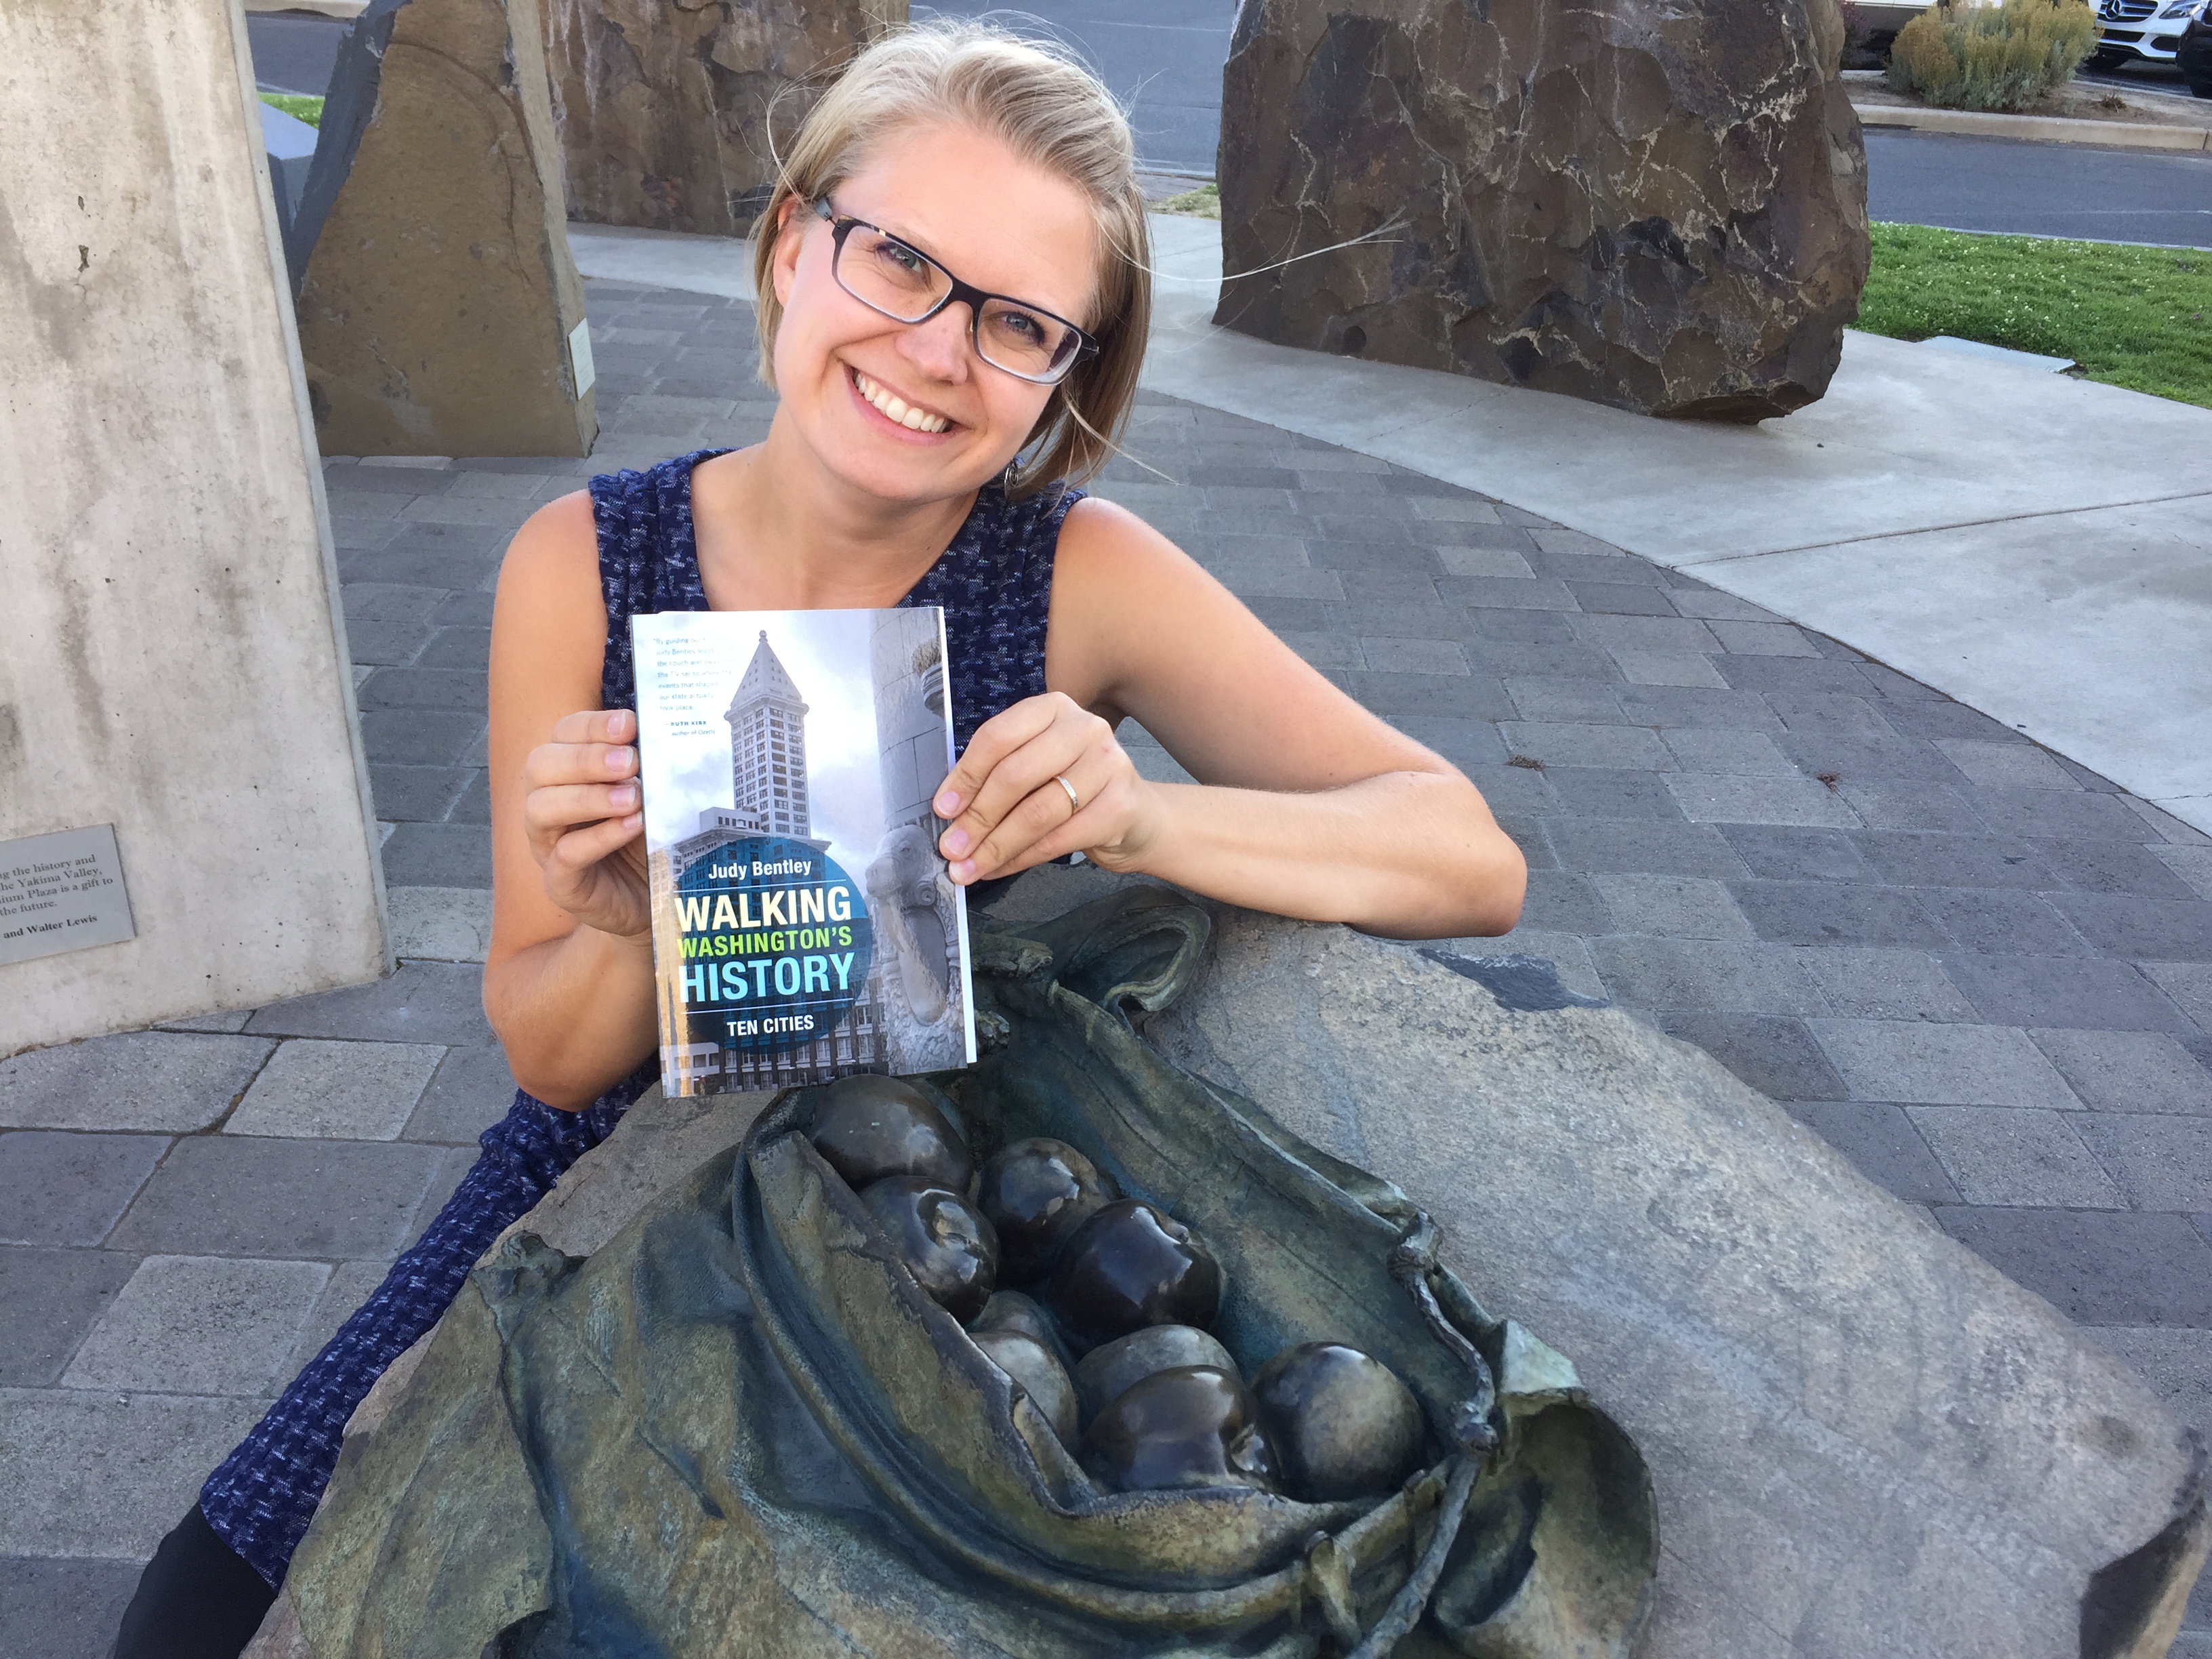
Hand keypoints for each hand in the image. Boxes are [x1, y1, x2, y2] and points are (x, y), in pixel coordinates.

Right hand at [520, 708, 651, 939]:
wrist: (653, 899)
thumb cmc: (646, 840)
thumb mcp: (650, 798)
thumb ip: (648, 770)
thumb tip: (663, 738)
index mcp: (565, 773)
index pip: (562, 735)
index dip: (591, 726)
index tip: (629, 724)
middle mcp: (546, 804)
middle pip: (540, 766)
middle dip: (587, 758)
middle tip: (630, 761)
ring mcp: (548, 844)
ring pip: (541, 808)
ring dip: (589, 797)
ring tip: (632, 798)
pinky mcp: (560, 882)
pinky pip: (566, 855)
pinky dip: (599, 837)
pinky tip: (631, 826)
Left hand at [932, 693, 1154, 884]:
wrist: (1136, 816)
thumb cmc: (1073, 788)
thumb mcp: (1036, 766)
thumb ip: (997, 776)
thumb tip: (949, 813)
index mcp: (1052, 708)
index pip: (998, 737)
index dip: (966, 776)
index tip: (943, 809)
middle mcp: (1084, 728)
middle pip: (1015, 774)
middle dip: (977, 817)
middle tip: (951, 848)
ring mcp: (1108, 764)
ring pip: (1036, 812)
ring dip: (996, 845)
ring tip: (968, 868)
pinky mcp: (1121, 805)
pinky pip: (1058, 839)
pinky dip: (1021, 858)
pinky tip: (999, 869)